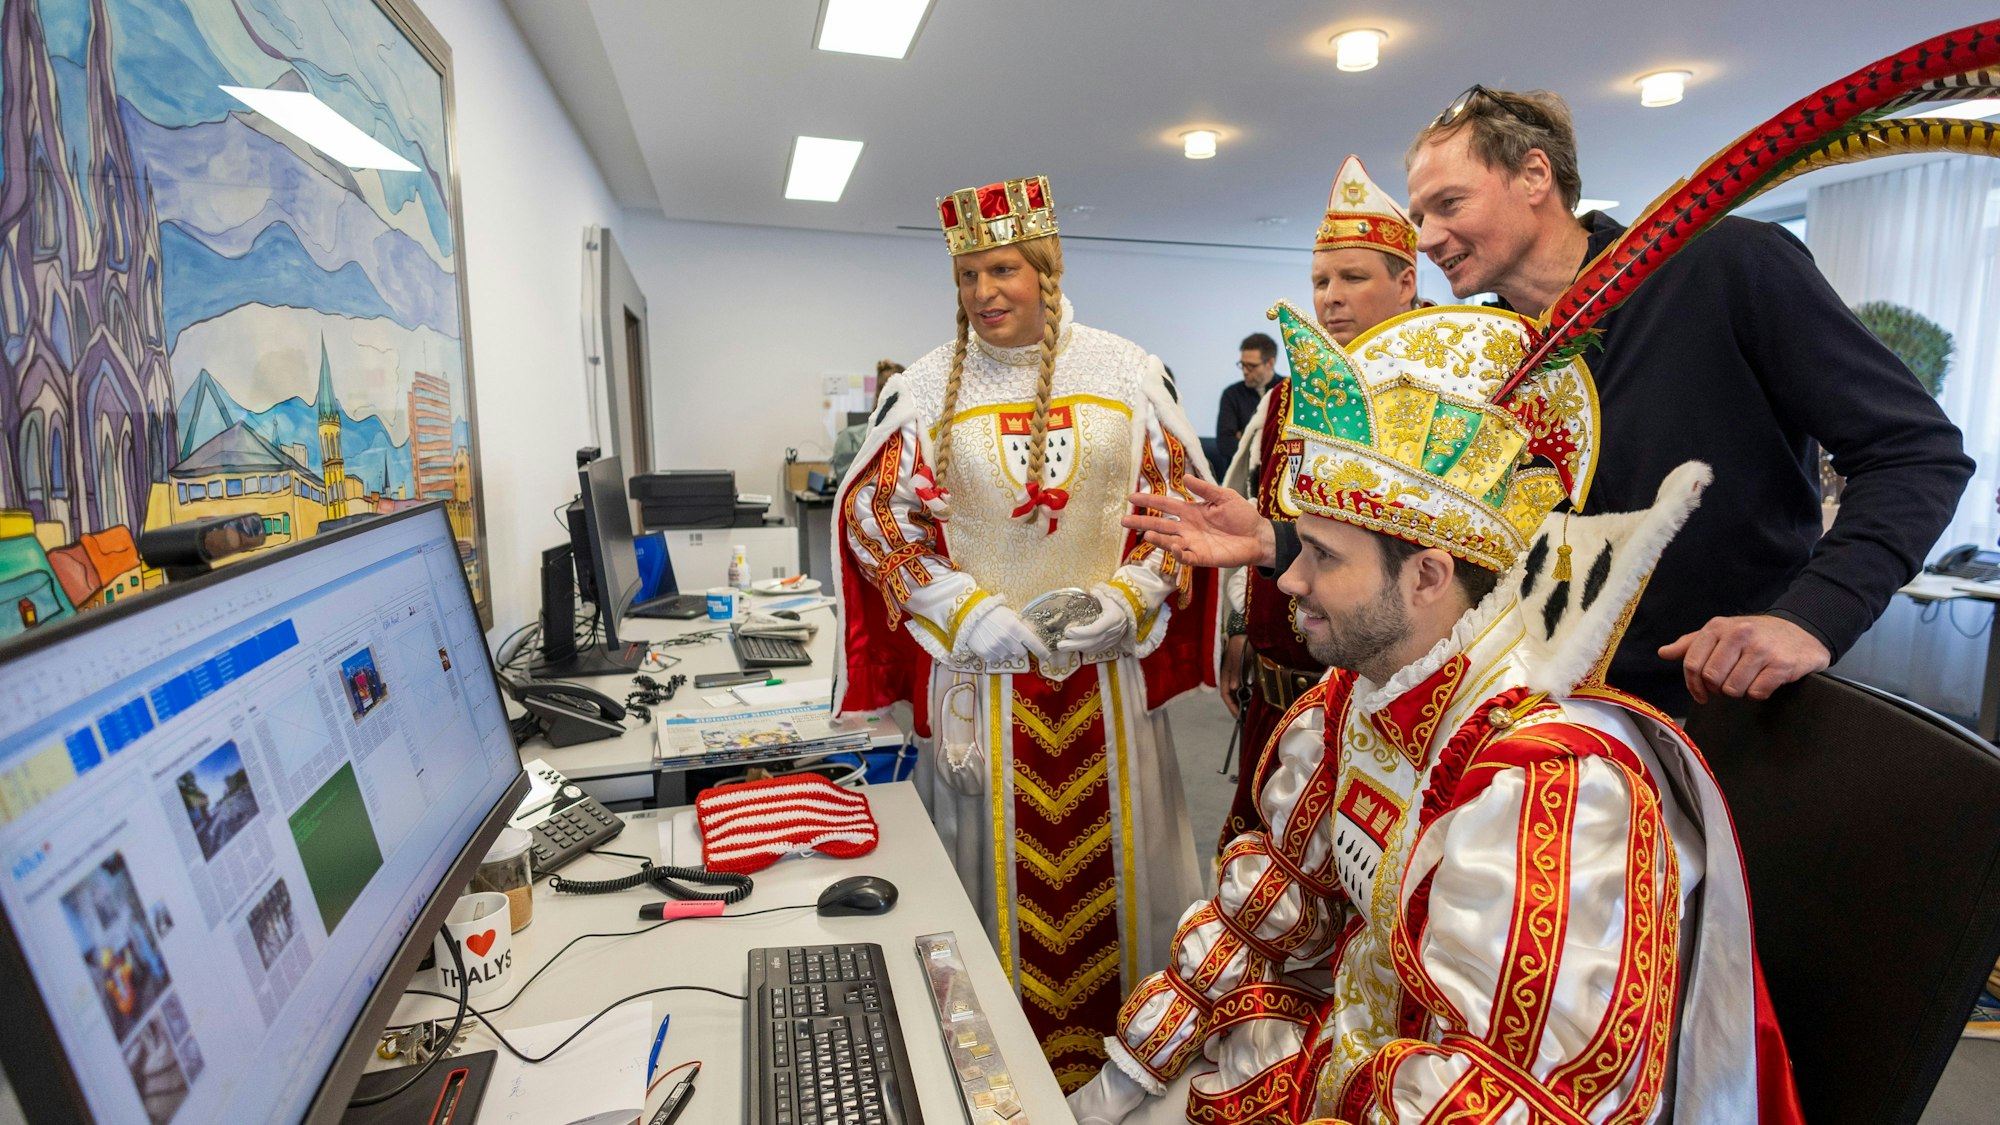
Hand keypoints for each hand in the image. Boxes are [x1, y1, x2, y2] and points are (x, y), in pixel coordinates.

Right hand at [963, 603, 1050, 663]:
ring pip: (1008, 656)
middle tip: (1012, 640)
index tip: (1047, 657)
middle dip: (1019, 648)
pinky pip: (996, 659)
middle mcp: (1007, 640)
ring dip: (1007, 651)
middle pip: (1021, 653)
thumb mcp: (1010, 614)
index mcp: (1016, 628)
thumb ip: (1021, 625)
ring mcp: (996, 648)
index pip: (1034, 643)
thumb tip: (1032, 635)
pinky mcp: (986, 654)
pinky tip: (991, 643)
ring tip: (998, 640)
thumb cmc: (992, 612)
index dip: (1042, 651)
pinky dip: (996, 654)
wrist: (969, 614)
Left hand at [1058, 585, 1135, 653]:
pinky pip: (1096, 650)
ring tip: (1063, 647)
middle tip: (1060, 644)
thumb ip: (1098, 594)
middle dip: (1074, 644)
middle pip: (1091, 642)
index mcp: (1112, 620)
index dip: (1081, 632)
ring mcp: (1111, 640)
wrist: (1130, 615)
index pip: (1095, 629)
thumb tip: (1086, 591)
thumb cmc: (1118, 605)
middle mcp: (1112, 632)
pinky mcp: (1110, 645)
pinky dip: (1085, 649)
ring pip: (1093, 648)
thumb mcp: (1109, 597)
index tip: (1068, 631)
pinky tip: (1075, 647)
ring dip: (1077, 648)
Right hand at [1120, 476, 1276, 568]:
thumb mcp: (1224, 496)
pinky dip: (1177, 553)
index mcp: (1191, 511)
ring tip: (1147, 536)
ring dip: (1158, 539)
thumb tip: (1184, 476)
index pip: (1165, 505)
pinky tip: (1173, 546)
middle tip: (1124, 521)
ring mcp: (1193, 543)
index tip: (1131, 497)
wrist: (1258, 535)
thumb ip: (1205, 489)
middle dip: (1142, 523)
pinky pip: (1185, 557)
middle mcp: (1187, 528)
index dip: (1149, 500)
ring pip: (1169, 541)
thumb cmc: (1242, 515)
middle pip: (1160, 524)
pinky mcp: (1202, 557)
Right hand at [1220, 634, 1247, 718]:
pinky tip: (1256, 700)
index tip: (1239, 716)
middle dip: (1238, 707)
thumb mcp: (1238, 655)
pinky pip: (1247, 688)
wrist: (1251, 631)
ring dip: (1244, 702)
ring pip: (1240, 693)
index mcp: (1225, 673)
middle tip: (1247, 718)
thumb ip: (1235, 671)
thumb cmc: (1242, 641)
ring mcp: (1239, 675)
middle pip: (1232, 696)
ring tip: (1252, 712)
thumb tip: (1234, 688)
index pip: (1226, 694)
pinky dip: (1250, 695)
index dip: (1231, 706)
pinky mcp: (1247, 673)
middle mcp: (1231, 676)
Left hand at [1658, 615, 1830, 703]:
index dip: (1693, 684)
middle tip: (1728, 685)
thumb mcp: (1722, 633)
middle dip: (1717, 689)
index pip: (1692, 663)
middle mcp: (1740, 634)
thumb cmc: (1756, 635)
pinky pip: (1757, 692)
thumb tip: (1663, 652)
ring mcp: (1762, 649)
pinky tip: (1764, 681)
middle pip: (1712, 678)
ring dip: (1739, 691)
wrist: (1802, 632)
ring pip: (1733, 688)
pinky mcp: (1781, 665)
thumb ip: (1692, 644)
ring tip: (1748, 680)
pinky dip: (1758, 693)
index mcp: (1718, 627)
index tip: (1701, 693)